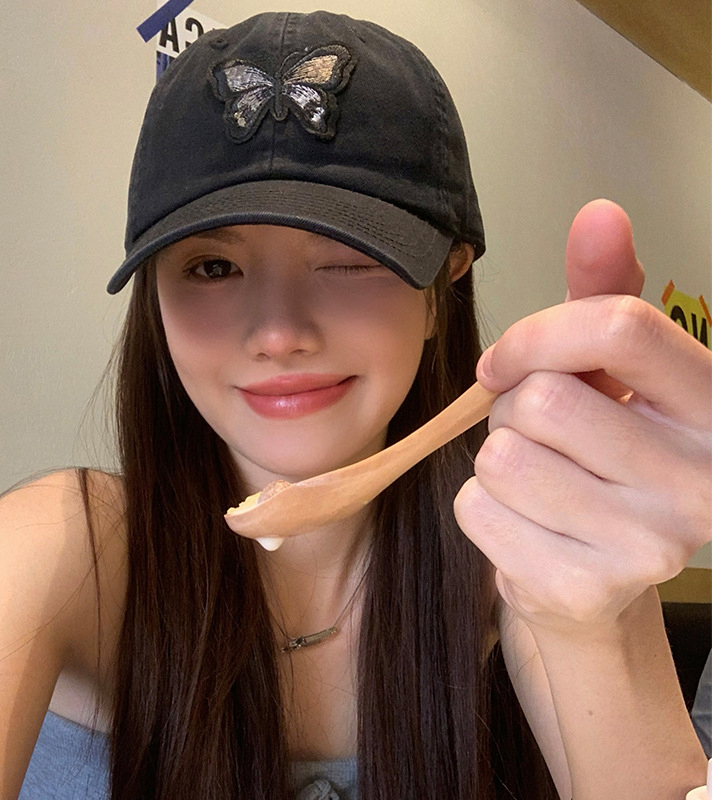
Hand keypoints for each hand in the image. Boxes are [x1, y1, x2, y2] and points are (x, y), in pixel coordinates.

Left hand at [454, 200, 711, 631]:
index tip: (505, 363)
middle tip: (540, 441)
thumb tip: (599, 212)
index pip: (620, 327)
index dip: (537, 333)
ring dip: (496, 460)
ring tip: (537, 483)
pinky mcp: (584, 588)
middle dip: (514, 412)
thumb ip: (606, 296)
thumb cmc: (599, 461)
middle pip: (541, 400)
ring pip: (502, 456)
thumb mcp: (615, 379)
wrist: (596, 579)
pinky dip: (481, 510)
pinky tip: (525, 525)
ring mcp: (648, 544)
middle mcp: (702, 480)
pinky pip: (477, 509)